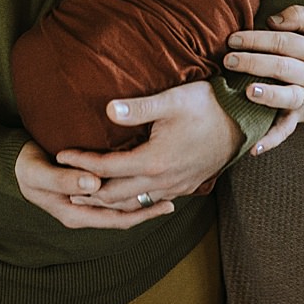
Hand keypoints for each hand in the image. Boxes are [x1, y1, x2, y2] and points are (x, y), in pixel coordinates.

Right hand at [15, 138, 174, 228]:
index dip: (142, 213)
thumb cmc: (27, 167)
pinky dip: (130, 192)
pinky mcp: (84, 192)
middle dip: (147, 210)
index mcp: (75, 214)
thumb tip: (94, 184)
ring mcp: (84, 205)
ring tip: (165, 192)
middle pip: (123, 216)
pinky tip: (143, 183)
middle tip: (174, 198)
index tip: (165, 203)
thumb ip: (64, 180)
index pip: (117, 219)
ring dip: (140, 202)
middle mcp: (83, 214)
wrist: (13, 163)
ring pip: (119, 208)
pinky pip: (112, 197)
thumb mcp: (41, 174)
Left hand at [54, 78, 240, 207]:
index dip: (82, 162)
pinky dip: (131, 203)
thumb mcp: (172, 100)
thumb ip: (139, 108)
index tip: (61, 154)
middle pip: (115, 195)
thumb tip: (108, 109)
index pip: (107, 168)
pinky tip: (125, 197)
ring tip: (87, 195)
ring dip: (107, 201)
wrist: (242, 122)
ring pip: (133, 203)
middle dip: (87, 191)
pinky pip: (150, 202)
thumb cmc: (206, 105)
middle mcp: (162, 180)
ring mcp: (175, 187)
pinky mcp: (185, 186)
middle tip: (64, 185)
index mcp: (154, 160)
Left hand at [224, 5, 303, 154]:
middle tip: (228, 60)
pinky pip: (286, 130)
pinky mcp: (301, 117)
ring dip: (266, 96)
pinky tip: (253, 148)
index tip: (233, 39)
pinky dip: (271, 140)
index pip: (284, 41)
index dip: (258, 39)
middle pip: (281, 67)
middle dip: (253, 62)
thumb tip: (271, 21)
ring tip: (247, 91)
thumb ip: (298, 15)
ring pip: (287, 98)